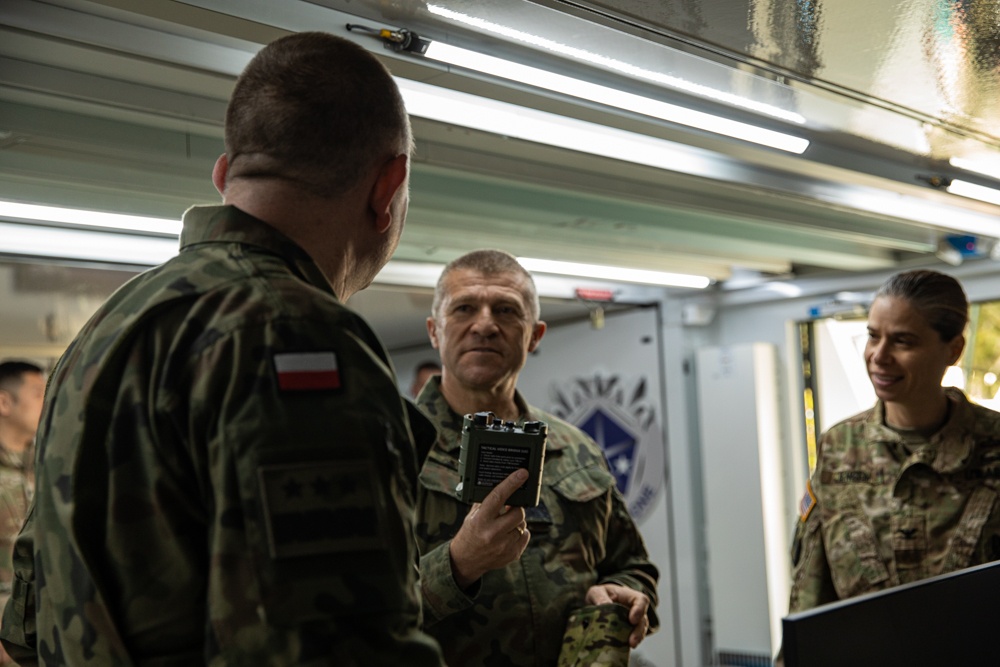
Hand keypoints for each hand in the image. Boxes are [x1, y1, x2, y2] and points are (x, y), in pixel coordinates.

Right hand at [449, 468, 530, 588]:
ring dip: (517, 522)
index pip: (498, 497)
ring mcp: (504, 546)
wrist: (466, 560)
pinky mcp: (512, 554)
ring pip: (523, 524)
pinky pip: (526, 535)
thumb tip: (503, 485)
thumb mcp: (472, 515)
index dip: (511, 483)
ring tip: (505, 525)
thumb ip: (486, 502)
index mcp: (481, 520)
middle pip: (518, 512)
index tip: (522, 473)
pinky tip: (509, 535)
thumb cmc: (470, 533)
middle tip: (509, 510)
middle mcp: (492, 533)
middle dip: (516, 508)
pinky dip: (520, 533)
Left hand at [585, 583, 651, 648]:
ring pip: (640, 631)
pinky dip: (627, 644)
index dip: (640, 610)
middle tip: (632, 641)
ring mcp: (633, 622)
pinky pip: (631, 639)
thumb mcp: (597, 592)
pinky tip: (622, 648)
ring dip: (636, 639)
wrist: (598, 603)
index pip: (641, 601)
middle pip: (642, 620)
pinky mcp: (628, 633)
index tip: (632, 620)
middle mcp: (635, 610)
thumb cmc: (600, 595)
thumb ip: (600, 597)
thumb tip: (602, 606)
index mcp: (630, 597)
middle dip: (639, 631)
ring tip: (630, 646)